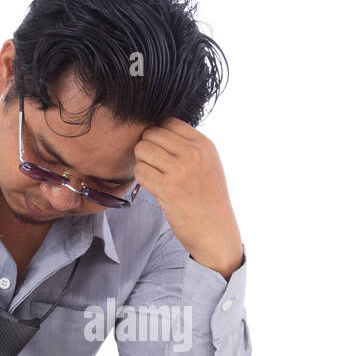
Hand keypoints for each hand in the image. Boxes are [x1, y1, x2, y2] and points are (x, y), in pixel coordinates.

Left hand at [134, 118, 243, 279]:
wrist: (216, 233)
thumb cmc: (209, 200)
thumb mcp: (209, 164)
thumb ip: (189, 146)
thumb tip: (158, 130)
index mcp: (204, 144)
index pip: (168, 121)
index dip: (159, 134)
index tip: (161, 151)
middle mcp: (193, 153)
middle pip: (151, 133)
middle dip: (147, 148)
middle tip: (154, 166)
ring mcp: (180, 170)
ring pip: (142, 150)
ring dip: (142, 163)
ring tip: (153, 176)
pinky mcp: (167, 189)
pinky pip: (140, 171)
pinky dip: (141, 179)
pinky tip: (153, 188)